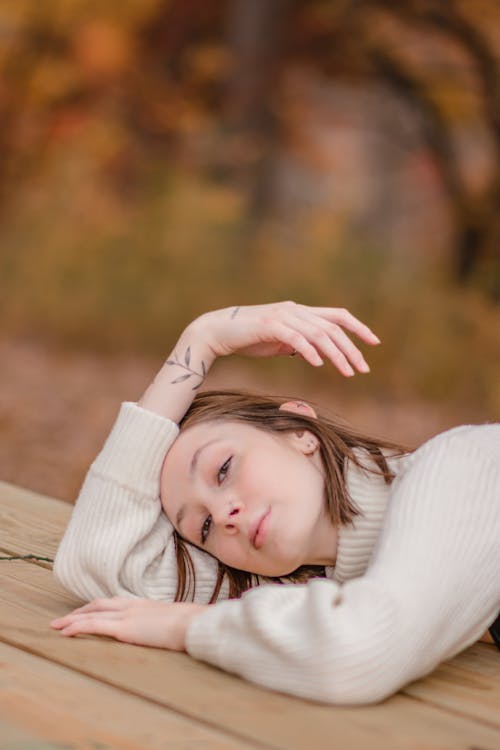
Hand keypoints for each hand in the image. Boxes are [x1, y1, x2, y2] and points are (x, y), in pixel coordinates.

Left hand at [50, 597, 209, 649]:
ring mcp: (126, 615)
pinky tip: (65, 633)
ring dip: (72, 619)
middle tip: (63, 619)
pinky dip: (77, 627)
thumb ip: (163, 623)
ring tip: (57, 626)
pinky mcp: (124, 627)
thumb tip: (165, 631)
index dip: (96, 607)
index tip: (85, 611)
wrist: (192, 623)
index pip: (113, 603)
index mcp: (142, 604)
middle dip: (79, 611)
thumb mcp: (173, 621)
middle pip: (98, 605)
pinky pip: (94, 625)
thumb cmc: (189, 624)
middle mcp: (131, 605)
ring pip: (92, 614)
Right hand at [190, 301, 379, 376]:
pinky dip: (309, 351)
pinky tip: (318, 364)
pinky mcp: (269, 326)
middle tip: (363, 369)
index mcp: (300, 312)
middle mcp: (295, 311)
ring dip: (336, 354)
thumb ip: (298, 343)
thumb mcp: (279, 341)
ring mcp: (282, 317)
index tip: (374, 343)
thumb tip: (315, 353)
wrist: (218, 331)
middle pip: (332, 327)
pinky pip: (295, 339)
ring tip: (347, 372)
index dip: (358, 327)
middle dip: (351, 349)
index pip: (337, 315)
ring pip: (318, 334)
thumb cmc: (248, 338)